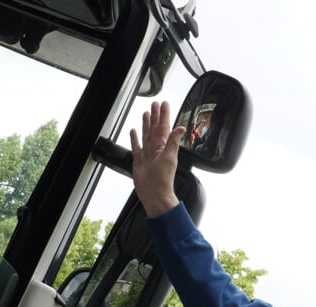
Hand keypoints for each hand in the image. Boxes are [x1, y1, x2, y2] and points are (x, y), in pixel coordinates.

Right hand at [129, 101, 184, 216]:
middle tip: (155, 104)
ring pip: (146, 134)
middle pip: (155, 127)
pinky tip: (134, 131)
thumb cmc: (163, 179)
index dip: (164, 115)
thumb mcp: (170, 157)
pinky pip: (136, 146)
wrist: (154, 193)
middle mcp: (155, 148)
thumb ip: (174, 141)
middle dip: (155, 116)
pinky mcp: (139, 160)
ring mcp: (147, 153)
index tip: (164, 104)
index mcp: (163, 146)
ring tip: (146, 113)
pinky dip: (135, 138)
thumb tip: (181, 128)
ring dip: (146, 124)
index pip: (164, 126)